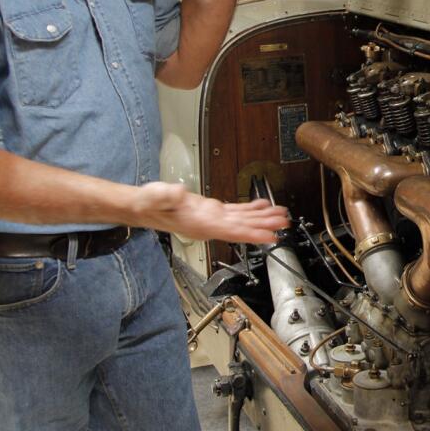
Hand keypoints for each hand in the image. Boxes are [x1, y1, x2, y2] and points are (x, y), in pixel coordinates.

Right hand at [135, 182, 289, 243]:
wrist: (145, 206)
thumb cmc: (148, 204)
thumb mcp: (155, 196)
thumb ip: (167, 195)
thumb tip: (179, 192)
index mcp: (200, 224)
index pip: (231, 232)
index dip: (251, 235)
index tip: (269, 237)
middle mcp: (210, 225)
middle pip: (242, 227)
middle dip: (264, 227)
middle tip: (284, 224)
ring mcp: (212, 219)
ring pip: (242, 220)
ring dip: (262, 218)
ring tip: (281, 216)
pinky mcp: (212, 211)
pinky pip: (236, 212)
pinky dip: (251, 209)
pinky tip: (263, 206)